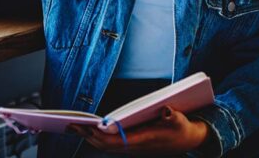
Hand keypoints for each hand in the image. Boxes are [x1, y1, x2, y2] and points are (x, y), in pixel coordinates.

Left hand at [67, 106, 210, 155]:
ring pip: (106, 147)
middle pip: (105, 146)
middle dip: (87, 136)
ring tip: (74, 127)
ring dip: (89, 138)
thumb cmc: (183, 128)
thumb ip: (173, 115)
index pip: (115, 142)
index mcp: (143, 140)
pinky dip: (98, 138)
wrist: (188, 140)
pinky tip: (90, 130)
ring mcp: (132, 147)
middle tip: (70, 125)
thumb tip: (167, 110)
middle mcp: (134, 147)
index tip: (86, 127)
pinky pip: (110, 144)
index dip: (100, 136)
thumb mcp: (181, 120)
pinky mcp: (132, 145)